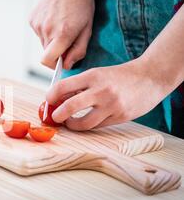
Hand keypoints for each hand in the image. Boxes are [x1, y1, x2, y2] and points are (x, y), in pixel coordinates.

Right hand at [30, 0, 93, 68]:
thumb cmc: (81, 3)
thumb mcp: (87, 29)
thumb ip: (78, 50)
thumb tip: (68, 65)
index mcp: (62, 34)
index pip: (47, 61)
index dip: (54, 65)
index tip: (62, 61)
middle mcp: (47, 30)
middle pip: (47, 53)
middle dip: (56, 51)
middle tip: (68, 38)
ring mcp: (37, 25)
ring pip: (43, 43)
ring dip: (52, 39)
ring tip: (62, 24)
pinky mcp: (32, 20)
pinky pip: (39, 33)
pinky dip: (46, 30)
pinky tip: (55, 19)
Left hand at [45, 58, 175, 130]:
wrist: (151, 77)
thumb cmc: (119, 76)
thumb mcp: (98, 74)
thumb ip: (79, 86)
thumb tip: (58, 99)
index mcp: (93, 76)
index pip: (63, 87)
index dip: (51, 96)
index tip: (49, 101)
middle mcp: (101, 91)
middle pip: (70, 107)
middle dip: (57, 115)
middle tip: (55, 117)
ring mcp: (111, 105)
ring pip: (84, 123)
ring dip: (72, 125)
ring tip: (69, 122)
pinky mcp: (120, 117)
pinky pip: (98, 126)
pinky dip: (88, 125)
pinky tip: (86, 121)